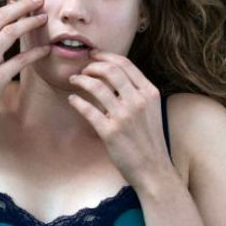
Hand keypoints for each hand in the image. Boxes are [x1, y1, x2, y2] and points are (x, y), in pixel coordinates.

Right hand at [0, 0, 50, 137]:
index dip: (10, 7)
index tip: (25, 2)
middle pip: (1, 18)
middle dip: (22, 6)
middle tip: (39, 0)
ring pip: (10, 33)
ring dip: (29, 23)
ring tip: (43, 18)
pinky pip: (20, 60)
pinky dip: (35, 52)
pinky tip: (46, 50)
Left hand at [67, 50, 171, 190]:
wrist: (153, 170)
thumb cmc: (150, 141)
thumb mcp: (152, 111)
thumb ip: (138, 93)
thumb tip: (116, 76)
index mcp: (149, 93)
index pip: (125, 64)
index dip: (106, 56)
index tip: (94, 56)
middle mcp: (138, 101)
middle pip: (110, 70)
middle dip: (92, 66)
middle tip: (83, 69)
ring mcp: (124, 116)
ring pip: (96, 86)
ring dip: (80, 80)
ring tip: (73, 80)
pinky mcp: (110, 132)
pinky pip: (87, 109)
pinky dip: (76, 101)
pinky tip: (72, 99)